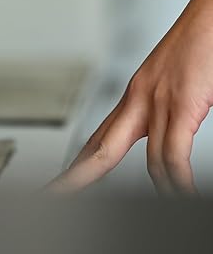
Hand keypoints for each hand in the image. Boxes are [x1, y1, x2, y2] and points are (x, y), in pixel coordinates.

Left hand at [50, 0, 212, 194]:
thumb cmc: (200, 44)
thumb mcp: (177, 85)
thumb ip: (168, 115)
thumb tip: (169, 140)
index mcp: (136, 95)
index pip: (100, 137)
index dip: (80, 163)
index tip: (62, 183)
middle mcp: (139, 98)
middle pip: (101, 147)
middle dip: (78, 176)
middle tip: (54, 196)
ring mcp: (158, 99)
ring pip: (145, 158)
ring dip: (157, 189)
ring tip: (161, 209)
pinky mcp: (182, 101)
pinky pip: (174, 152)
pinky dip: (179, 179)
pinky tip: (181, 194)